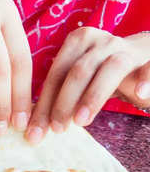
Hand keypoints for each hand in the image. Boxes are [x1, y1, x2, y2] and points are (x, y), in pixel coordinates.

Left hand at [26, 28, 149, 143]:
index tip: (34, 130)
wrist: (148, 58)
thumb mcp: (82, 82)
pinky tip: (140, 93)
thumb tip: (35, 128)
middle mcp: (100, 41)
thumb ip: (63, 97)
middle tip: (56, 129)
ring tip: (81, 121)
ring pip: (109, 69)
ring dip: (92, 96)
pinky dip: (145, 79)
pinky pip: (149, 68)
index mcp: (77, 42)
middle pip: (77, 71)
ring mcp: (128, 48)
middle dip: (63, 103)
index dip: (44, 103)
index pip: (56, 75)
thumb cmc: (106, 74)